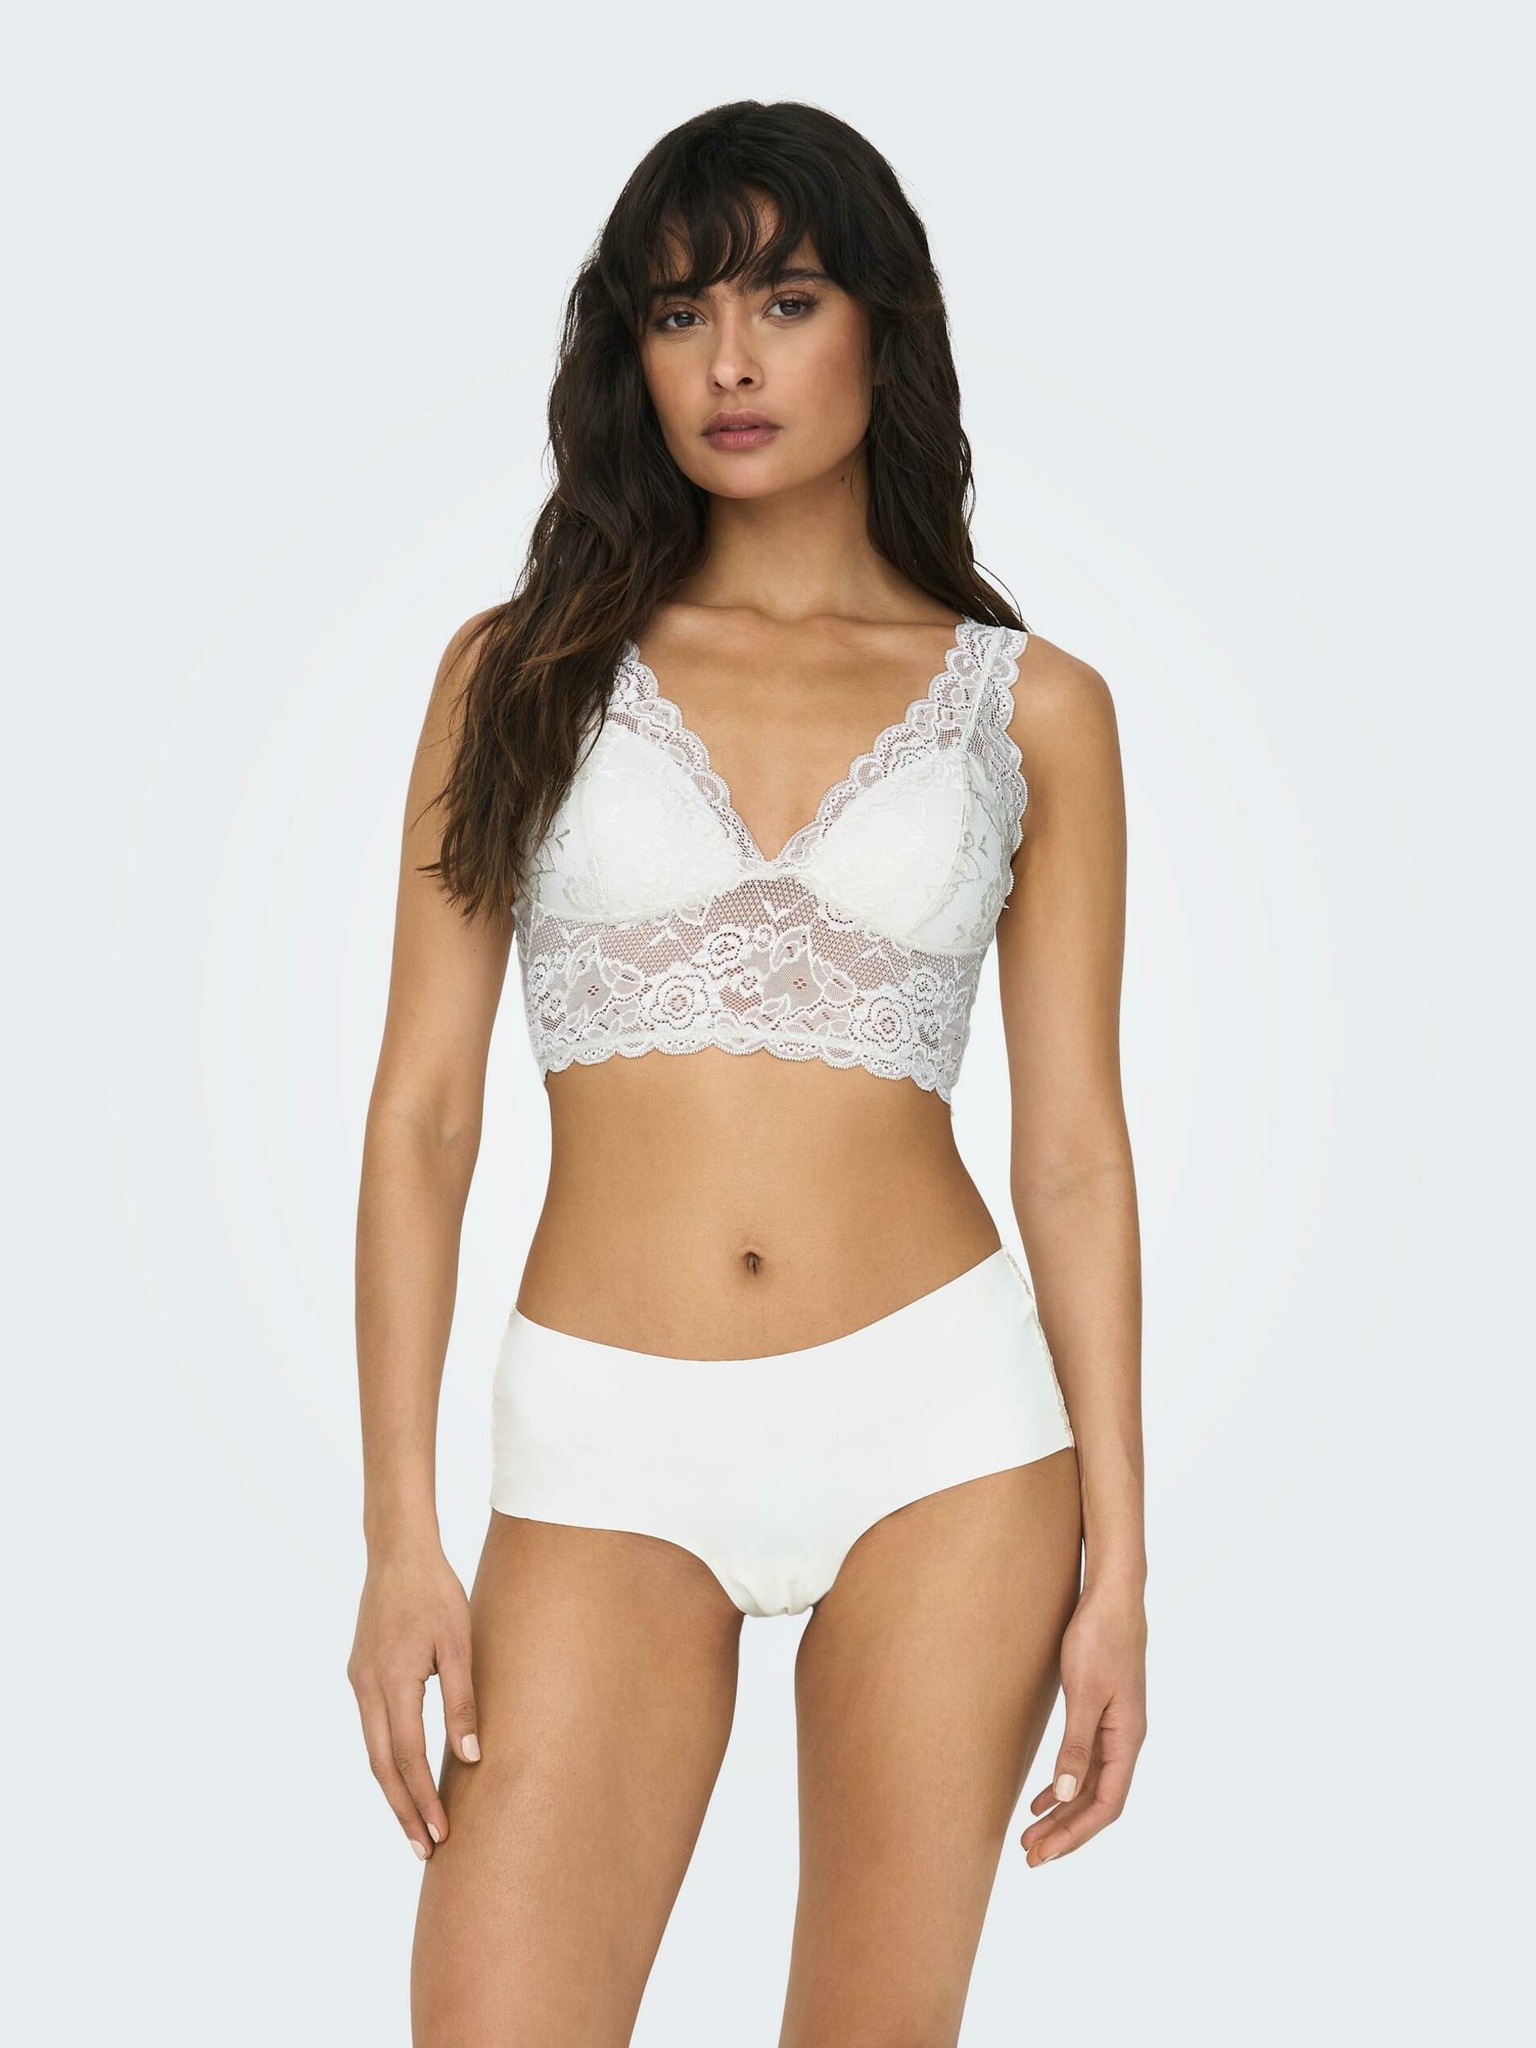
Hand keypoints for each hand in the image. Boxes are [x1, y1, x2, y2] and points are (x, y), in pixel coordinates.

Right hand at [346, 1542, 480, 1859]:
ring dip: (393, 1789)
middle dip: (403, 1811)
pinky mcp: (360, 1672)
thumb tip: (471, 1757)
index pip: (407, 1758)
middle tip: (423, 1851)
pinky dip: (387, 1758)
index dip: (422, 1800)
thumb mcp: (460, 1643)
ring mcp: (359, 1680)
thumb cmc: (435, 1592)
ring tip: (414, 1823)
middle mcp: (367, 1688)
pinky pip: (371, 1728)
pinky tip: (402, 1772)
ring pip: (373, 1750)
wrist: (397, 1551)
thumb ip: (462, 1700)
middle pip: (382, 1766)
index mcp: (393, 1682)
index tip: (440, 1835)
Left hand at [1021, 1581, 1146, 1865]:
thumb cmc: (1099, 1639)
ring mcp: (1115, 1728)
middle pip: (1098, 1801)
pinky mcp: (1101, 1713)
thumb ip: (1076, 1745)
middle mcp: (1126, 1740)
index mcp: (1127, 1739)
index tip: (1045, 1853)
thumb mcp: (1083, 1693)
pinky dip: (1064, 1784)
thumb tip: (1067, 1795)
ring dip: (1063, 1812)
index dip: (1076, 1834)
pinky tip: (1043, 1797)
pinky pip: (1085, 1763)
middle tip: (1030, 1856)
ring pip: (1090, 1785)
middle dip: (1065, 1832)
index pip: (1106, 1804)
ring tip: (1031, 1835)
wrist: (1111, 1596)